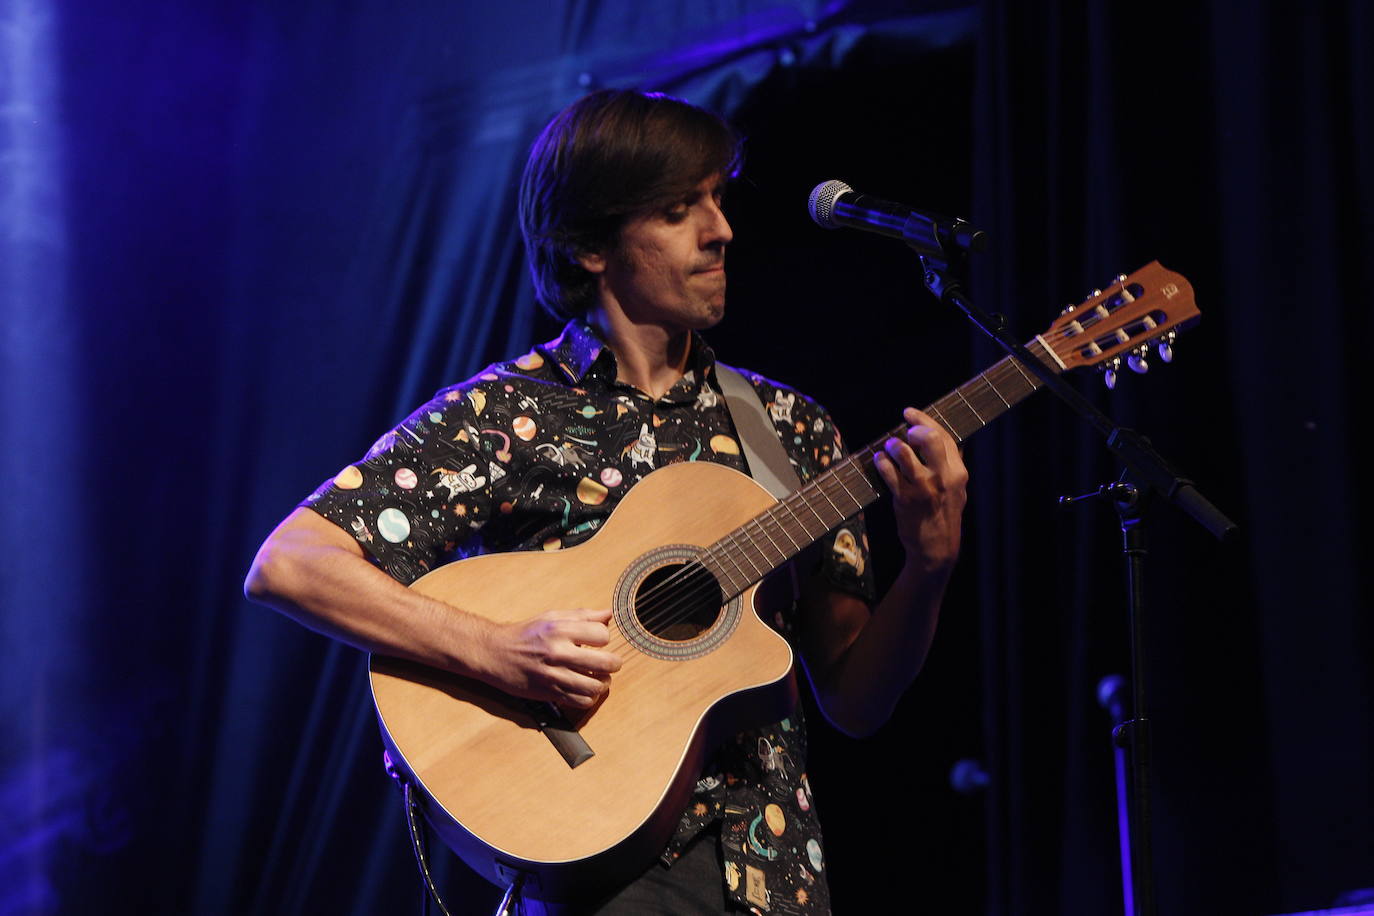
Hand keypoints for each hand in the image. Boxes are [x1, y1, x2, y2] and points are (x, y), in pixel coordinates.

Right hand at [476, 607, 622, 708]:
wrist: (494, 653)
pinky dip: (589, 698)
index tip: (598, 641)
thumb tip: (608, 615)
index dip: (605, 638)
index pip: (602, 634)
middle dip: (614, 664)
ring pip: (595, 687)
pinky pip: (580, 702)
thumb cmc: (524, 634)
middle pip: (605, 663)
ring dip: (603, 684)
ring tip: (600, 679)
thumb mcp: (551, 617)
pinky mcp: (549, 693)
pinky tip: (585, 690)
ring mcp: (554, 675)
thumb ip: (581, 615)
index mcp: (560, 630)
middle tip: (611, 663)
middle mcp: (558, 652)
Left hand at [873, 407, 968, 575]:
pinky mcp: (904, 498)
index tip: (910, 414)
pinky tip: (879, 461)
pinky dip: (881, 462)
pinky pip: (888, 471)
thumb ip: (951, 465)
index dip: (925, 420)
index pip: (944, 436)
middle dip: (913, 429)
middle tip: (903, 433)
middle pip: (929, 438)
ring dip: (892, 445)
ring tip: (888, 448)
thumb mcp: (957, 490)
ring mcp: (923, 487)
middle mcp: (943, 477)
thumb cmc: (944, 516)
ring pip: (904, 452)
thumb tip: (939, 438)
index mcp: (958, 472)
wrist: (936, 548)